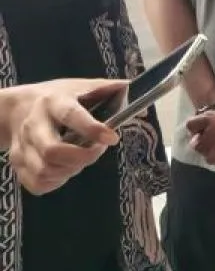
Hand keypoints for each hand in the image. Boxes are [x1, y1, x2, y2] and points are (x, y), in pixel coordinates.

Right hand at [8, 79, 122, 193]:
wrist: (17, 108)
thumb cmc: (59, 98)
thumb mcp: (83, 87)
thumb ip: (112, 91)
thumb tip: (142, 105)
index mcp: (54, 102)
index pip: (71, 116)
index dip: (92, 129)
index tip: (112, 138)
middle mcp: (34, 124)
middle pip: (52, 150)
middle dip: (82, 157)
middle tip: (98, 150)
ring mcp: (23, 146)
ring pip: (44, 170)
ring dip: (71, 170)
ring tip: (82, 158)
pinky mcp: (17, 164)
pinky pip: (37, 183)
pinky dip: (56, 182)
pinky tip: (65, 169)